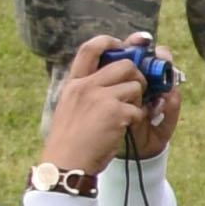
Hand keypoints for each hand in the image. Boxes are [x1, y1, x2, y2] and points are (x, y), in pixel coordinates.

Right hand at [36, 38, 156, 175]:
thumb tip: (110, 76)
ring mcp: (101, 98)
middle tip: (136, 90)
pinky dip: (137, 119)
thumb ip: (86, 89)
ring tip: (127, 114)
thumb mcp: (70, 106)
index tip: (124, 45)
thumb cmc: (70, 139)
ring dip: (138, 100)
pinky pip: (138, 109)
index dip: (110, 41)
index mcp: (74, 83)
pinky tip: (125, 127)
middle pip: (125, 65)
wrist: (65, 164)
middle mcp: (86, 86)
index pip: (90, 48)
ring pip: (135, 86)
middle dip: (136, 76)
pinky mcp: (115, 113)